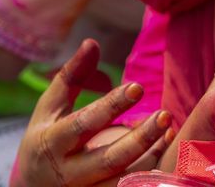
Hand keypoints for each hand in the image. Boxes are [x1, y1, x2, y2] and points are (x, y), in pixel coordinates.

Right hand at [13, 39, 171, 186]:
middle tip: (165, 114)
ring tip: (169, 129)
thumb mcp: (50, 108)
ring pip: (122, 180)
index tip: (138, 87)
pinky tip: (165, 148)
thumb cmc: (45, 138)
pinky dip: (149, 171)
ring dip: (150, 157)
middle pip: (108, 160)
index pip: (83, 125)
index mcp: (52, 143)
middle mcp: (68, 173)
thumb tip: (92, 42)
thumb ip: (71, 76)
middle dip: (139, 139)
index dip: (110, 107)